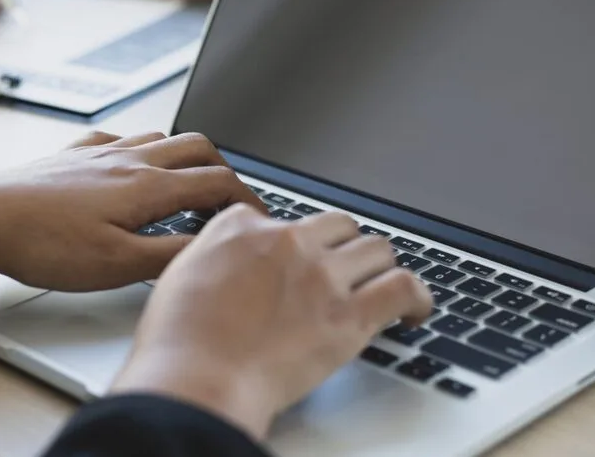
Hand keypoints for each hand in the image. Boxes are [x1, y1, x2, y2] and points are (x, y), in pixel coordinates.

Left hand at [0, 131, 265, 290]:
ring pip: (161, 138)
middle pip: (197, 147)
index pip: (218, 182)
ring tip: (188, 186)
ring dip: (186, 157)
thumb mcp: (115, 265)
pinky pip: (119, 138)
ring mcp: (100, 152)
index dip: (249, 200)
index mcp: (147, 186)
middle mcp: (129, 158)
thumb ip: (170, 255)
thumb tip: (214, 249)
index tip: (258, 220)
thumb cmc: (41, 243)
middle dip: (224, 170)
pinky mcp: (73, 154)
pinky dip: (141, 150)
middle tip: (230, 201)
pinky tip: (130, 169)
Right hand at [110, 206, 433, 439]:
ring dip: (377, 267)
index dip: (292, 242)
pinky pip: (403, 288)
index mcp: (240, 229)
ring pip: (376, 248)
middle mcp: (286, 242)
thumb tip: (227, 256)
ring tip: (376, 286)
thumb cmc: (178, 340)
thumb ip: (211, 254)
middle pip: (337, 224)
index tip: (295, 260)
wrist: (197, 378)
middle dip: (342, 245)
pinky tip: (414, 310)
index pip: (282, 217)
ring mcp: (322, 277)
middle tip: (341, 269)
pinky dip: (416, 297)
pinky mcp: (349, 316)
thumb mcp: (178, 274)